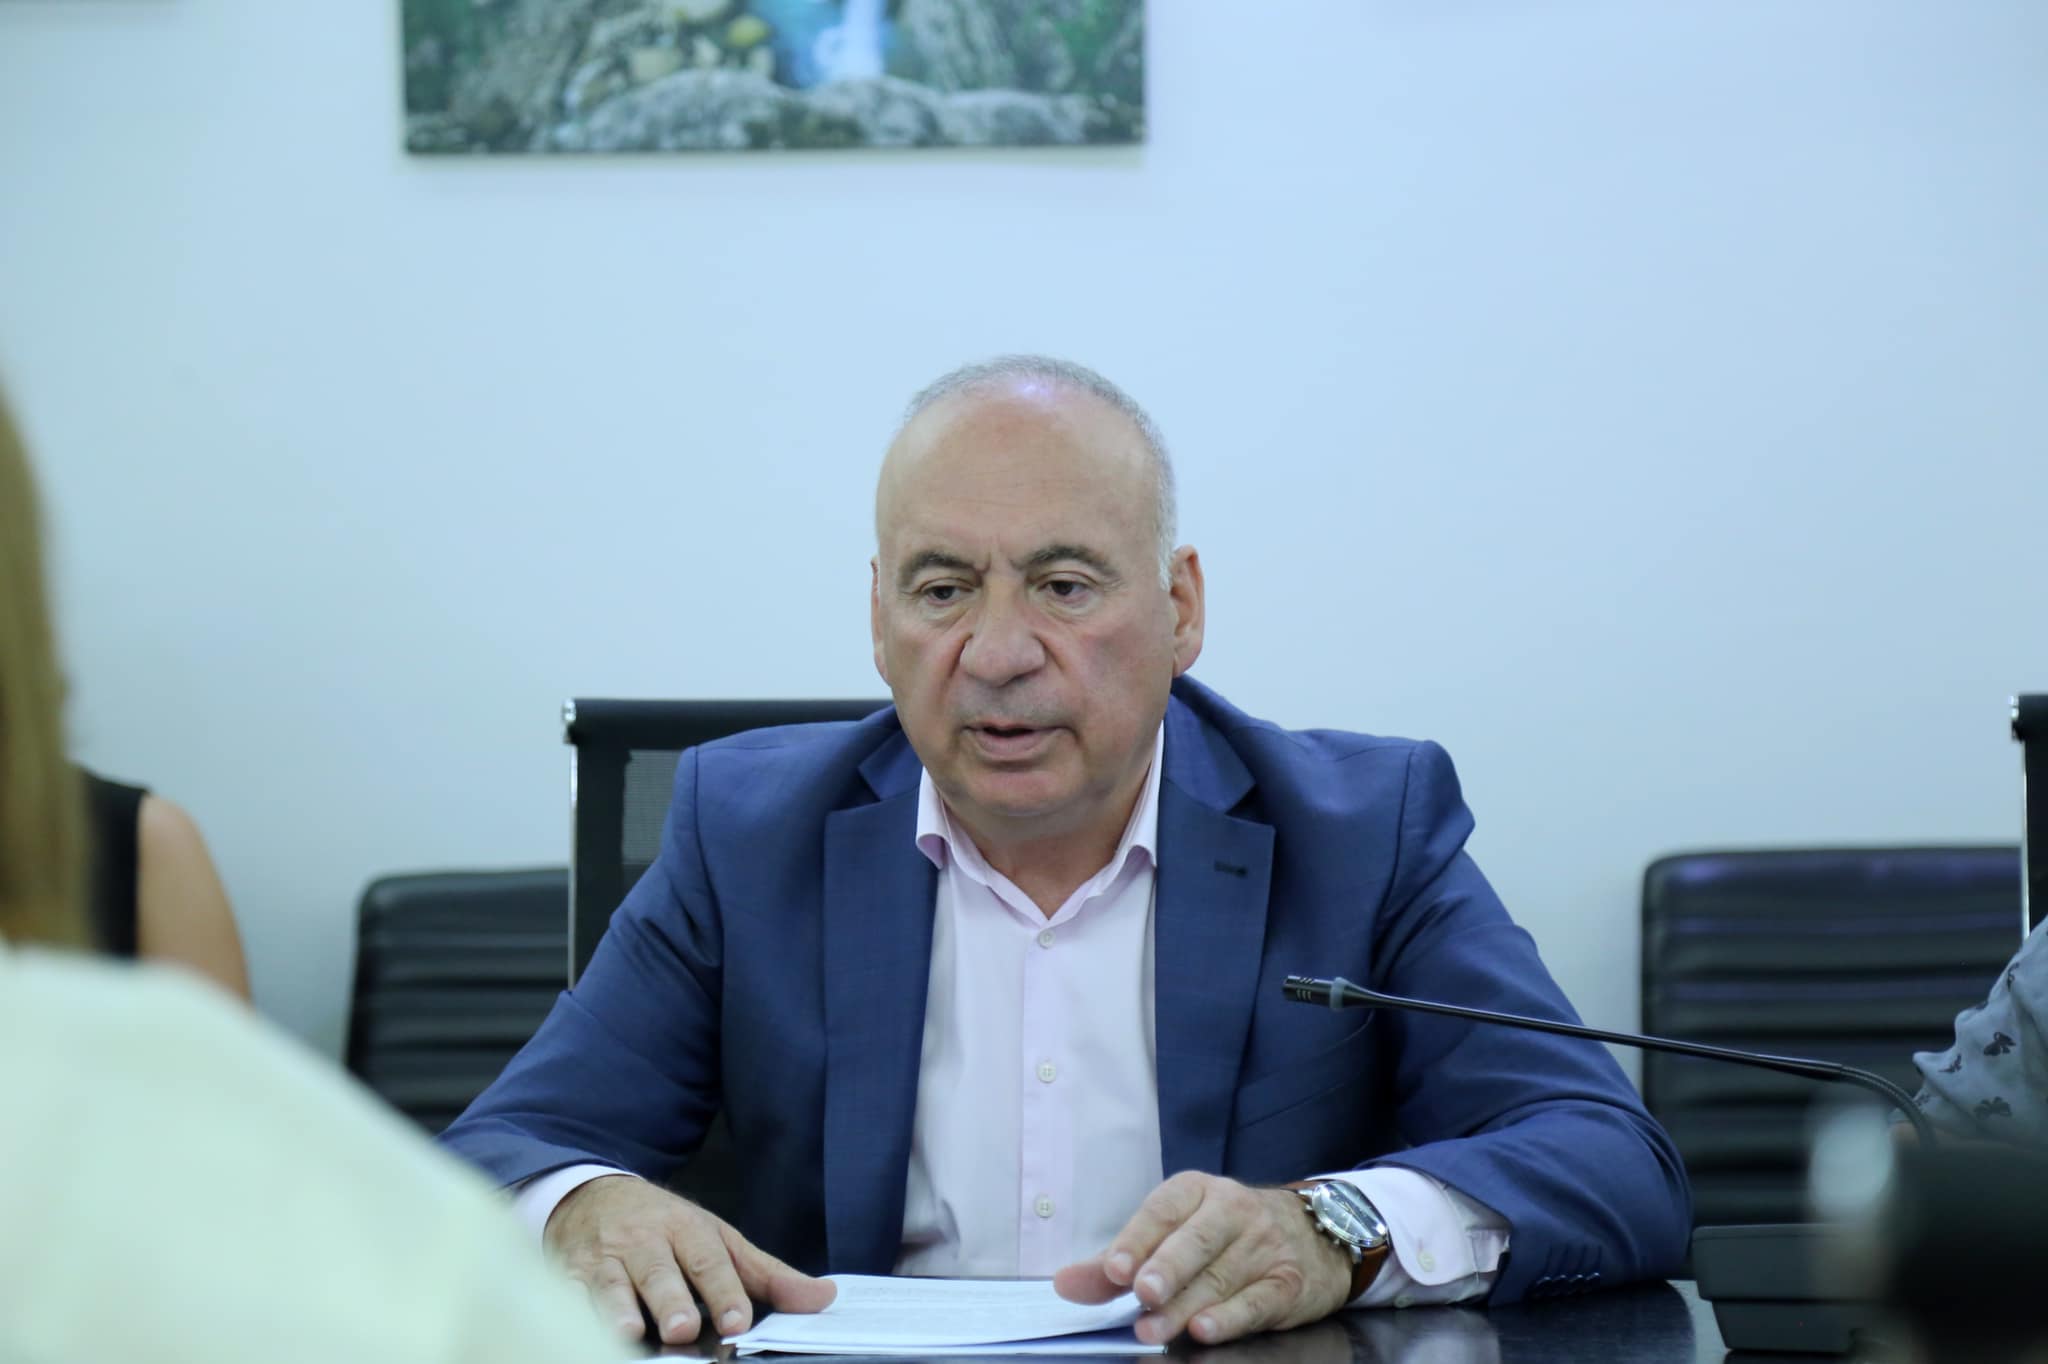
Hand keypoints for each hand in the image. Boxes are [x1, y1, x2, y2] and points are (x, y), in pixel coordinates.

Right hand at [544, 1174, 834, 1344]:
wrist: (593, 1196)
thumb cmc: (666, 1230)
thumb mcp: (719, 1241)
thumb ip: (767, 1276)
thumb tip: (824, 1299)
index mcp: (687, 1230)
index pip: (709, 1261)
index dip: (724, 1291)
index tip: (738, 1320)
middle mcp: (644, 1242)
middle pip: (659, 1272)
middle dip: (671, 1300)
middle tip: (684, 1328)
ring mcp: (603, 1258)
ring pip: (610, 1284)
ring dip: (618, 1309)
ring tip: (630, 1333)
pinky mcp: (567, 1274)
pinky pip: (565, 1292)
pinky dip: (571, 1308)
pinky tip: (578, 1325)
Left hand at [1053, 1173, 1354, 1345]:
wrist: (1316, 1236)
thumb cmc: (1226, 1235)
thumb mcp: (1175, 1233)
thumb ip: (1120, 1259)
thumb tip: (1064, 1283)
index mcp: (1198, 1191)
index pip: (1163, 1210)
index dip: (1138, 1239)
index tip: (1114, 1269)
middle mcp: (1233, 1211)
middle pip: (1196, 1241)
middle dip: (1166, 1268)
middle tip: (1141, 1292)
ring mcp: (1265, 1246)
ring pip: (1221, 1276)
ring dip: (1186, 1305)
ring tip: (1155, 1328)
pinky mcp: (1289, 1281)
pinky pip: (1258, 1299)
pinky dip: (1231, 1316)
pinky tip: (1205, 1329)